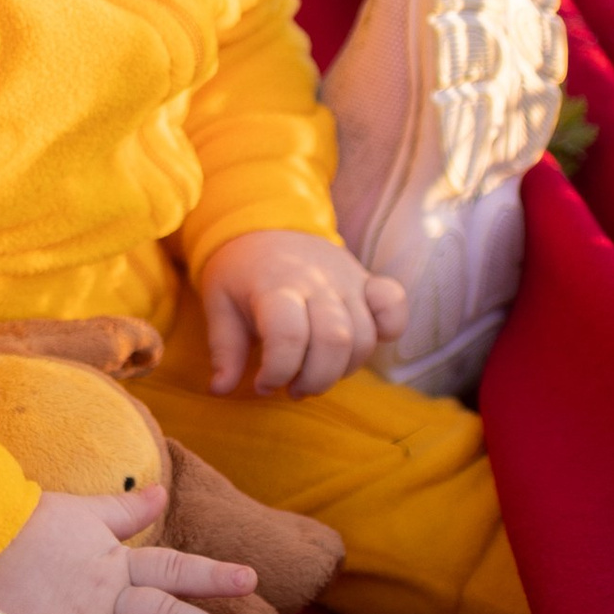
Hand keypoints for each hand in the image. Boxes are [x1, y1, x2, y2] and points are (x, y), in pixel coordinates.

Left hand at [202, 229, 404, 400]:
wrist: (265, 224)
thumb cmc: (240, 272)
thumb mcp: (218, 304)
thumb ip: (224, 349)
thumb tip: (219, 390)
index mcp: (275, 284)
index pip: (288, 334)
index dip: (277, 371)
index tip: (261, 385)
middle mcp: (316, 280)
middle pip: (335, 340)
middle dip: (315, 379)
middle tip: (292, 389)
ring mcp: (346, 280)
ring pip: (363, 336)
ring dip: (342, 369)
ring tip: (314, 376)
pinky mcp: (366, 282)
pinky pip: (394, 304)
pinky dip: (389, 329)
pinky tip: (356, 347)